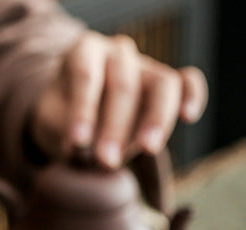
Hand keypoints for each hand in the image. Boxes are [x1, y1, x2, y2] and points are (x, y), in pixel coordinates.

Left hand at [30, 31, 207, 168]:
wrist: (81, 120)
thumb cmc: (64, 119)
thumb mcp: (53, 122)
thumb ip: (65, 131)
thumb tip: (82, 150)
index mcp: (84, 52)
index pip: (86, 75)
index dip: (83, 110)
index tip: (77, 142)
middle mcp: (118, 53)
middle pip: (124, 84)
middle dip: (115, 127)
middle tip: (106, 161)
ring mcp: (146, 66)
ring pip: (161, 84)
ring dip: (156, 118)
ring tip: (148, 149)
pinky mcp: (167, 84)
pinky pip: (187, 81)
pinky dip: (193, 94)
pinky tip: (189, 116)